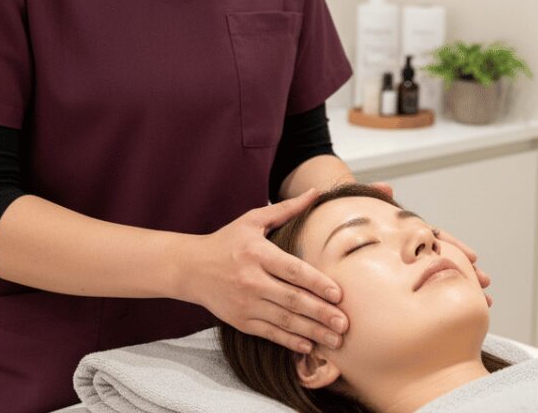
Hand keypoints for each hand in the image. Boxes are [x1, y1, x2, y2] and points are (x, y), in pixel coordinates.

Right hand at [185, 187, 348, 354]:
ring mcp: (246, 303)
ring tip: (336, 340)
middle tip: (345, 323)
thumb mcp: (253, 220)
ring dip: (313, 332)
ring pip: (285, 321)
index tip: (339, 294)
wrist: (191, 267)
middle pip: (293, 299)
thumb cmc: (227, 241)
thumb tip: (315, 192)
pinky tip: (310, 345)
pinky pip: (270, 333)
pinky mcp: (241, 321)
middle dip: (321, 313)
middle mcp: (252, 280)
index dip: (317, 283)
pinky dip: (291, 341)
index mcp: (258, 253)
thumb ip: (286, 209)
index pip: (293, 270)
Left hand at [366, 181, 492, 307]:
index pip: (436, 236)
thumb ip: (376, 192)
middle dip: (465, 268)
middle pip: (444, 255)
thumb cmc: (355, 209)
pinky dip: (440, 290)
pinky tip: (459, 304)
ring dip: (461, 282)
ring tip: (483, 300)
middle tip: (485, 282)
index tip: (472, 257)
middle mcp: (412, 242)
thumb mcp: (366, 199)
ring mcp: (409, 256)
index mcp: (407, 228)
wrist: (343, 216)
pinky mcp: (403, 268)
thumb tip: (386, 188)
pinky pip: (424, 280)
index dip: (454, 246)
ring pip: (439, 269)